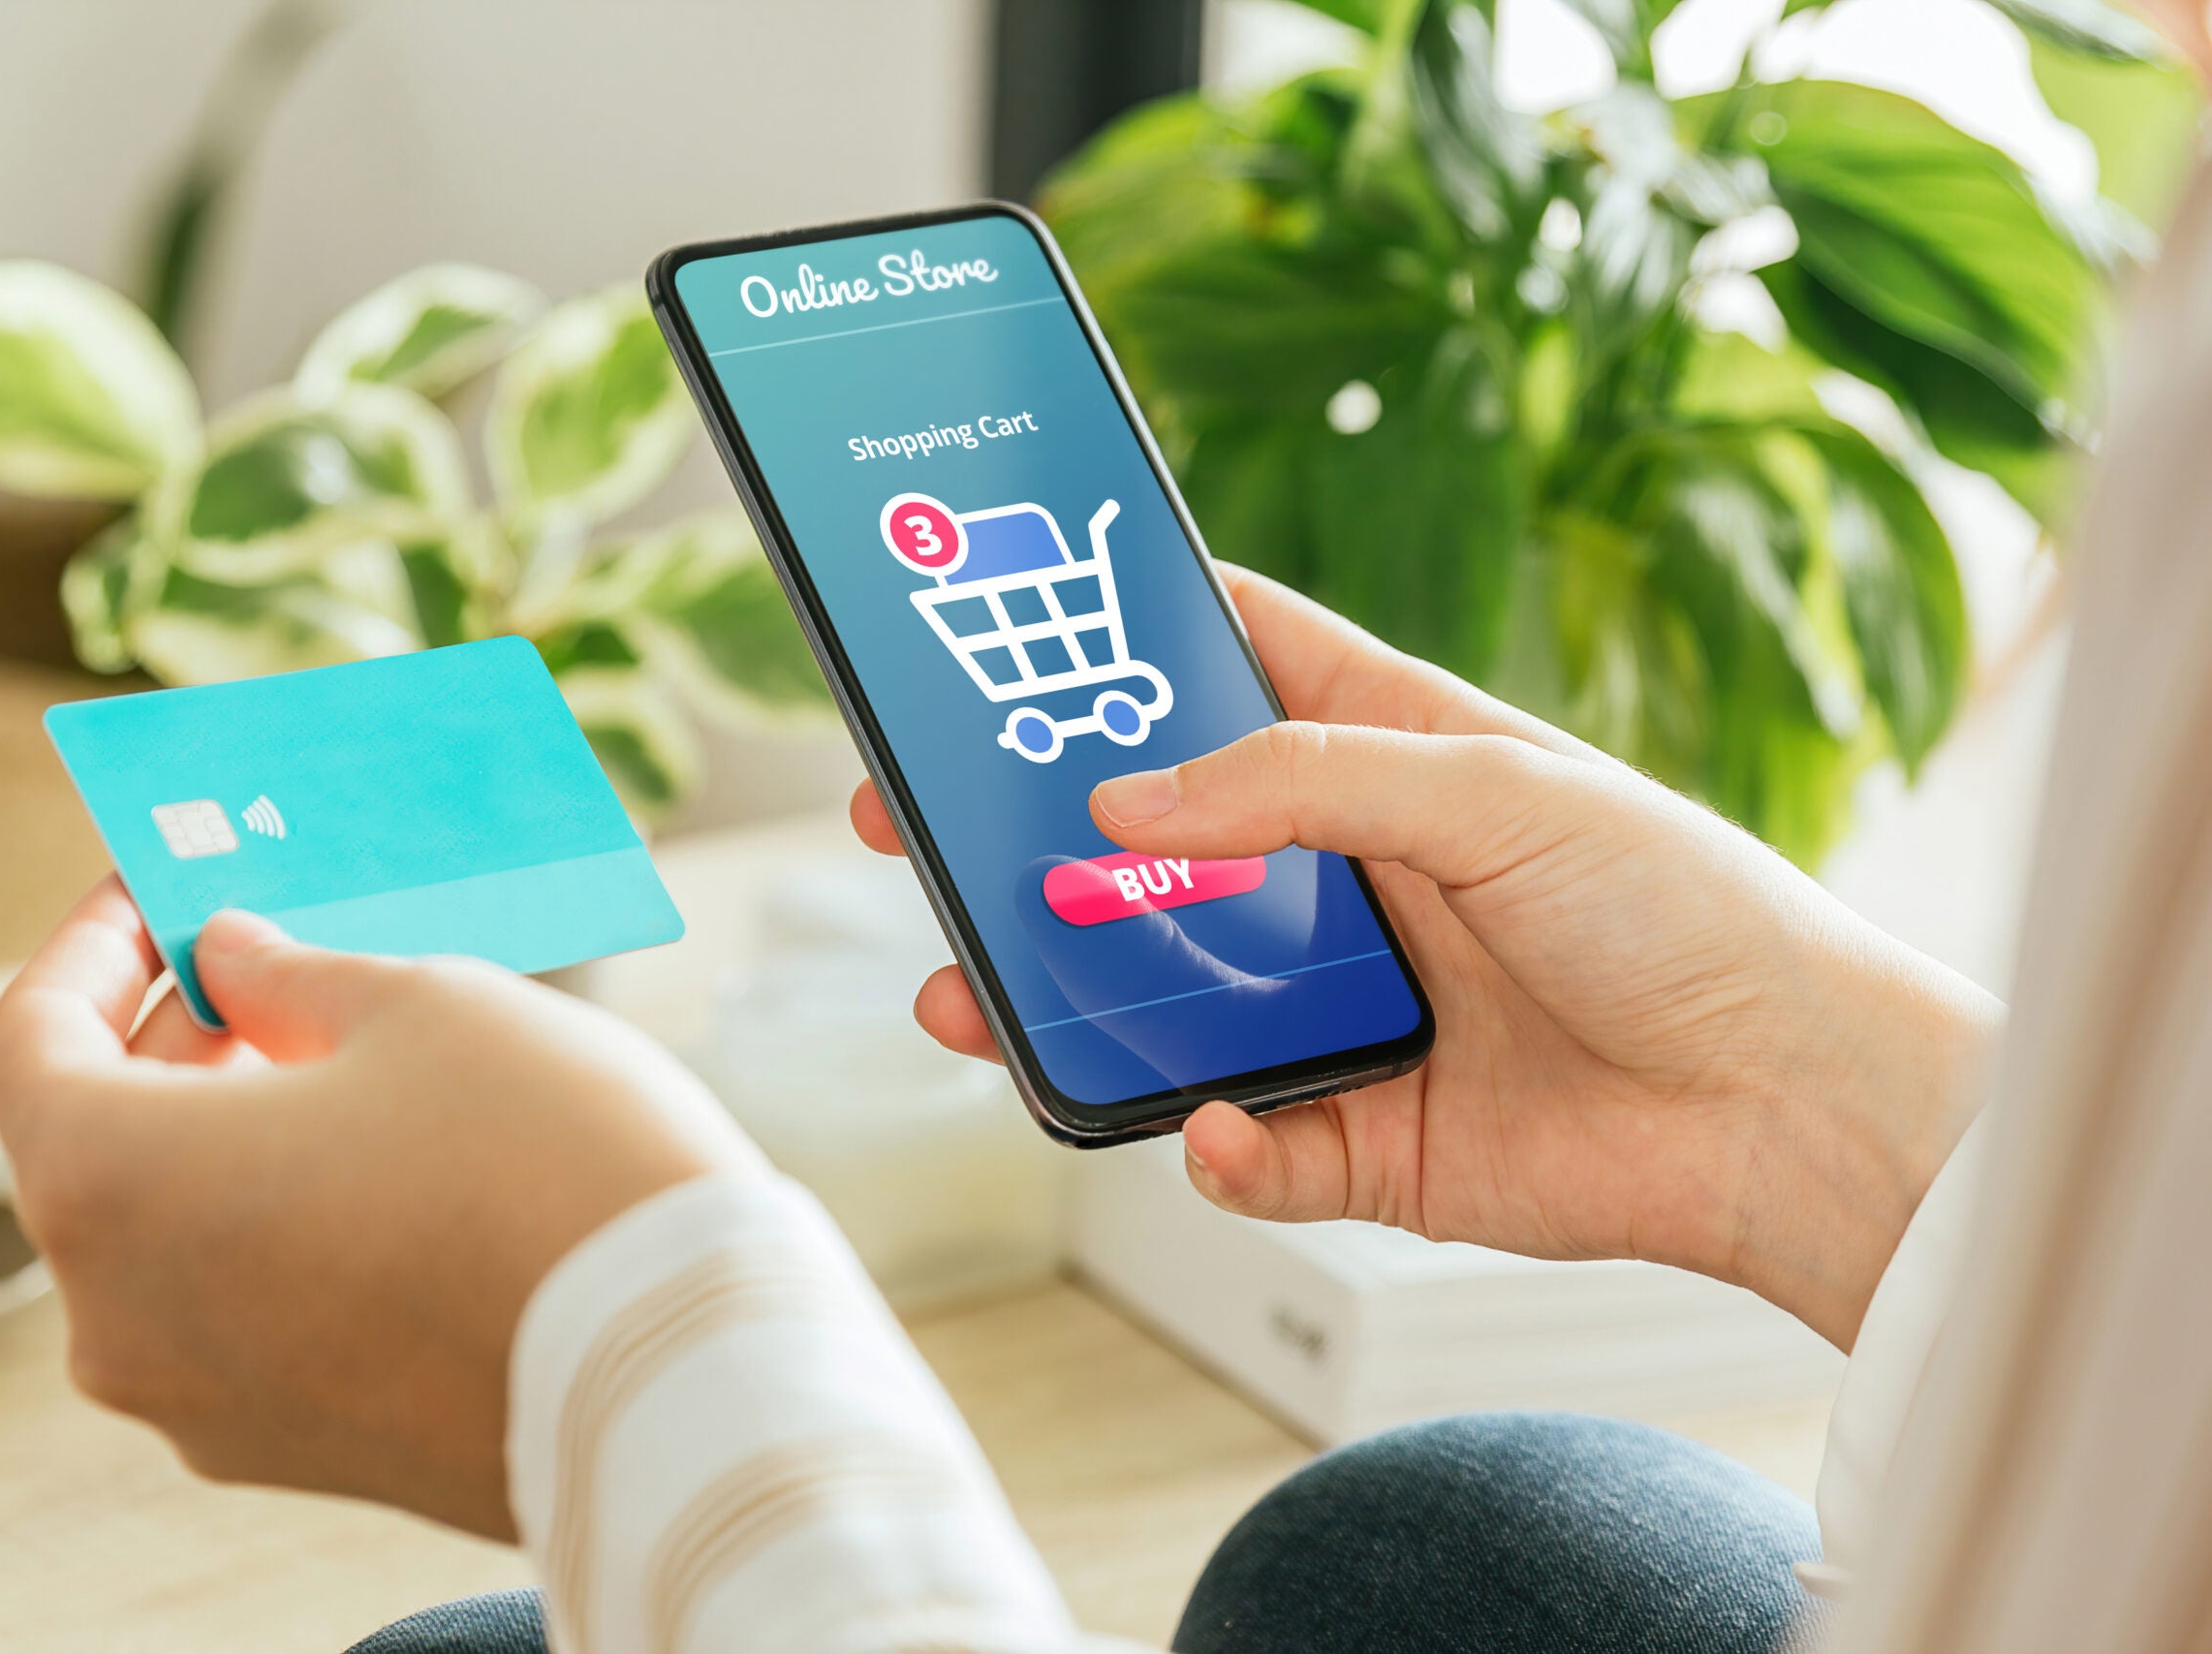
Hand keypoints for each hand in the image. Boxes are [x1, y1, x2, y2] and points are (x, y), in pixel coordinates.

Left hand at [0, 884, 759, 1536]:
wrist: (681, 1368)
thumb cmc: (542, 1160)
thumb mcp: (421, 1007)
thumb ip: (292, 972)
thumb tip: (234, 960)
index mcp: (112, 1186)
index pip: (28, 1045)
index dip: (90, 948)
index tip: (155, 892)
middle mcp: (120, 1319)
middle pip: (94, 1150)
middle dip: (172, 1040)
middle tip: (262, 959)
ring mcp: (203, 1403)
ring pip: (170, 1241)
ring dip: (225, 1137)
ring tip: (340, 1056)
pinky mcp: (295, 1453)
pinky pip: (243, 1315)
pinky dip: (275, 1229)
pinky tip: (380, 1168)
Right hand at [854, 567, 2001, 1347]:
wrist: (1794, 1111)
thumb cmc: (1682, 909)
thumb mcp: (1495, 791)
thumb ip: (1302, 785)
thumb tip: (1122, 797)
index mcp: (1387, 754)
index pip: (1225, 670)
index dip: (1113, 648)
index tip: (997, 635)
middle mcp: (1348, 875)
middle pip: (1152, 842)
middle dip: (1032, 840)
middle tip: (909, 828)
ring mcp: (1347, 1007)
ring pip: (1161, 996)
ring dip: (1063, 997)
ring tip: (967, 996)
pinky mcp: (1363, 1135)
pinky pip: (1247, 1142)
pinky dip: (1215, 1143)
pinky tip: (1213, 1128)